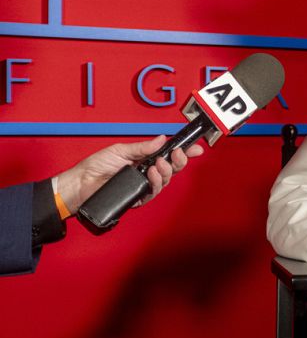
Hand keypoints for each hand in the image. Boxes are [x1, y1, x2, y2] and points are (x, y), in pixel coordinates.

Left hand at [56, 136, 204, 214]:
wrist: (80, 184)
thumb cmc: (95, 167)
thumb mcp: (120, 150)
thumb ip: (142, 147)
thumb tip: (161, 139)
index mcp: (144, 160)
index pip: (168, 156)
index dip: (183, 152)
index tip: (195, 148)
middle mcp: (146, 173)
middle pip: (172, 169)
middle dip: (179, 161)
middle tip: (177, 154)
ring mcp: (142, 186)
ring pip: (166, 181)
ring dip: (166, 171)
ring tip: (158, 164)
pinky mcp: (137, 198)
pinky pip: (153, 192)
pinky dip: (155, 182)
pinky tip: (151, 174)